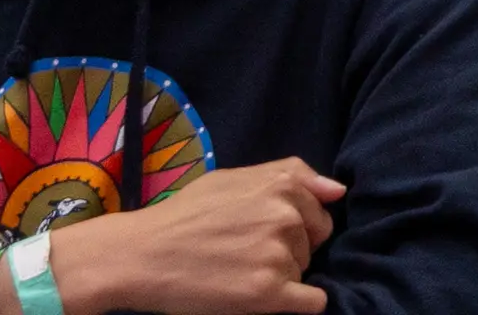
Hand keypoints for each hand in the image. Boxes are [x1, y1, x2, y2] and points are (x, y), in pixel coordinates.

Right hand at [51, 157, 342, 314]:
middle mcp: (287, 217)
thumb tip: (337, 190)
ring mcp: (279, 255)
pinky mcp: (268, 293)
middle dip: (290, 250)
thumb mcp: (234, 178)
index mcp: (283, 185)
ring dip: (282, 276)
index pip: (319, 213)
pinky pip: (311, 303)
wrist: (140, 256)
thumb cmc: (185, 215)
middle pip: (314, 243)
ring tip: (239, 272)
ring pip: (304, 272)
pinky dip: (297, 304)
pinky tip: (266, 298)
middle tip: (247, 255)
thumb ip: (291, 175)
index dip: (295, 227)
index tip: (261, 235)